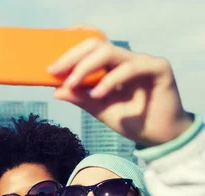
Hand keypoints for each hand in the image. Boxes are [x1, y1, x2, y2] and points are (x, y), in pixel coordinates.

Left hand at [48, 34, 193, 146]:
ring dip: (86, 67)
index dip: (72, 43)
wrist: (158, 137)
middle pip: (96, 44)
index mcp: (112, 65)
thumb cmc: (131, 120)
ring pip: (110, 52)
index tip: (51, 58)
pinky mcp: (158, 68)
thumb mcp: (99, 109)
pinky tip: (98, 94)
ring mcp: (143, 61)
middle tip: (54, 70)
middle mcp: (126, 59)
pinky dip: (111, 80)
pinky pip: (130, 68)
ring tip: (72, 84)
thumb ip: (80, 98)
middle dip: (72, 56)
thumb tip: (56, 91)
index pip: (91, 44)